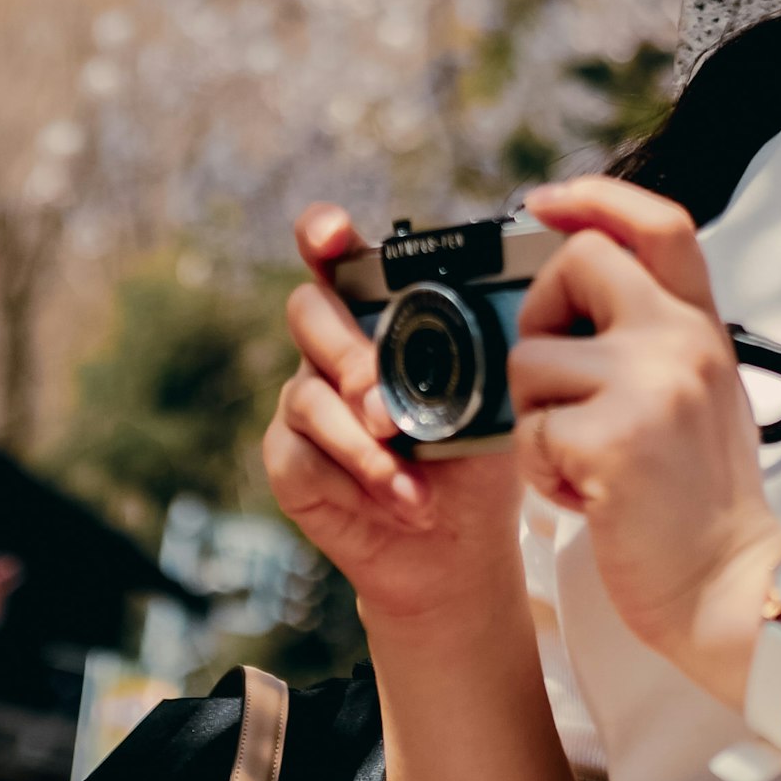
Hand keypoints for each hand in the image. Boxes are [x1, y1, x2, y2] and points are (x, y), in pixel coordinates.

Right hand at [262, 210, 538, 662]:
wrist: (457, 547)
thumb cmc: (474, 461)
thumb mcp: (489, 402)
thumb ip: (478, 356)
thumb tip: (491, 325)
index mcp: (379, 315)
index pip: (336, 256)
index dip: (323, 234)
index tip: (331, 236)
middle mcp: (332, 348)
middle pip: (309, 312)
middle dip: (351, 356)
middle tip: (389, 408)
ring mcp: (304, 401)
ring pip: (307, 393)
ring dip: (365, 446)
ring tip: (415, 486)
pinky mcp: (289, 457)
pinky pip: (302, 454)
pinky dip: (356, 482)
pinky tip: (398, 502)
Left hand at [505, 177, 780, 698]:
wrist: (730, 588)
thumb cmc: (702, 502)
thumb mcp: (700, 394)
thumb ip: (652, 338)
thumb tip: (574, 290)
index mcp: (701, 327)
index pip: (660, 223)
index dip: (596, 197)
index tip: (546, 204)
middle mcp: (682, 341)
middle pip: (576, 261)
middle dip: (539, 314)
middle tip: (558, 379)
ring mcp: (650, 386)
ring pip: (530, 359)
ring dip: (538, 417)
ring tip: (586, 460)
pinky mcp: (613, 440)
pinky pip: (529, 431)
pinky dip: (543, 472)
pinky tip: (587, 495)